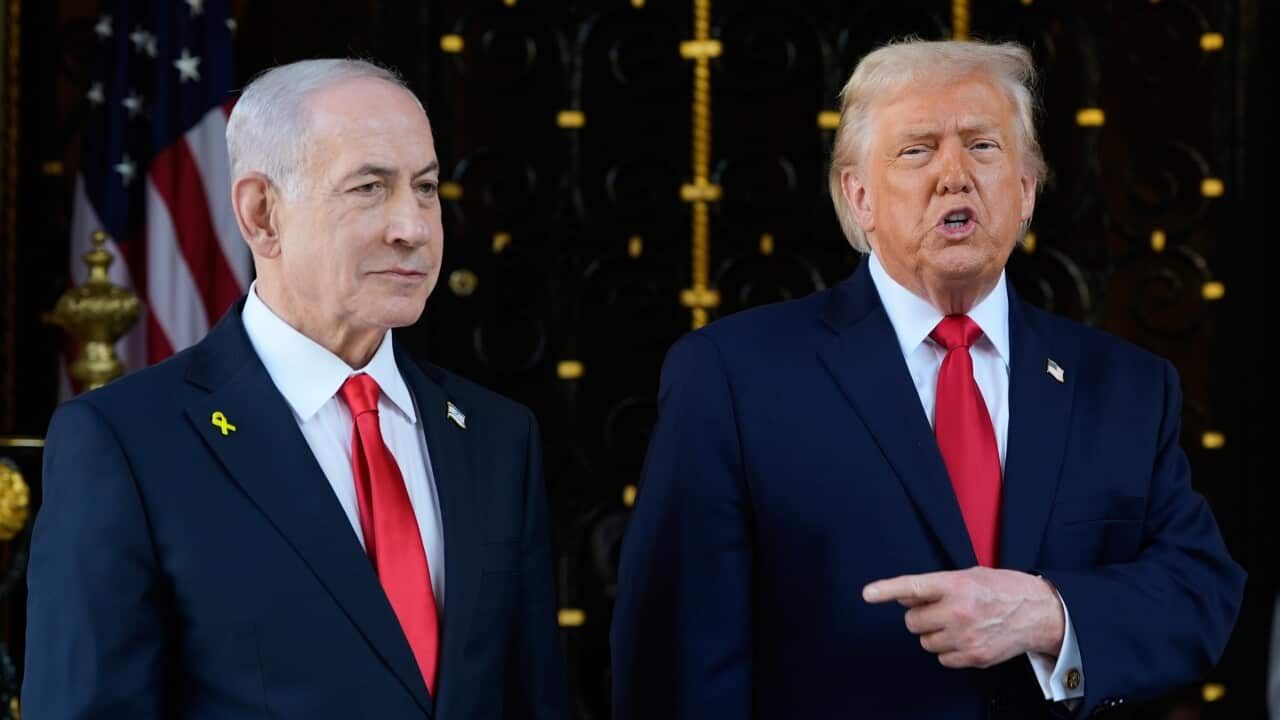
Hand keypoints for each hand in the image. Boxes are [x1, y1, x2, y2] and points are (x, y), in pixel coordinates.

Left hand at [862, 567, 1064, 668]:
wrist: (1039, 612)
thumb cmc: (1002, 589)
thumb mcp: (970, 576)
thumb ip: (936, 586)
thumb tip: (903, 599)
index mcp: (956, 584)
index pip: (914, 586)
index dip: (888, 590)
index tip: (868, 594)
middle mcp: (959, 610)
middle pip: (913, 621)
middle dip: (921, 616)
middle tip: (941, 610)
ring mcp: (966, 636)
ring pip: (925, 642)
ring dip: (935, 634)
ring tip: (958, 623)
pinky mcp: (974, 657)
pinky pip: (942, 658)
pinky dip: (948, 650)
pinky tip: (966, 637)